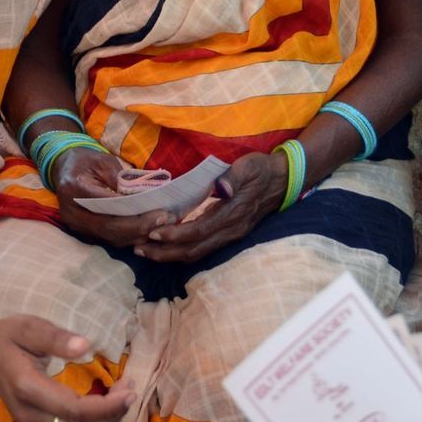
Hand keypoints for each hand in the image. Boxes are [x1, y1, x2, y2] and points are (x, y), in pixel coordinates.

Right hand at [0, 314, 132, 421]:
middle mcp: (29, 418)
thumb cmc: (10, 337)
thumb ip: (55, 337)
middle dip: (114, 415)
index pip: (75, 411)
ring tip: (120, 402)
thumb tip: (84, 345)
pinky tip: (107, 419)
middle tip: (128, 388)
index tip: (129, 390)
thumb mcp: (30, 327)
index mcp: (27, 388)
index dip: (108, 407)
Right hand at [51, 148, 172, 249]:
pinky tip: (148, 231)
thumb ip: (119, 177)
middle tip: (165, 221)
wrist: (63, 169)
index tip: (159, 211)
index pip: (107, 205)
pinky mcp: (84, 232)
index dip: (134, 213)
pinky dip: (130, 238)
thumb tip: (141, 196)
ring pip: (110, 238)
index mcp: (74, 188)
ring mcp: (76, 225)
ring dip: (138, 236)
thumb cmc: (84, 161)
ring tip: (162, 226)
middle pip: (109, 228)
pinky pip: (109, 240)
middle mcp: (72, 212)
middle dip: (140, 228)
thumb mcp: (102, 160)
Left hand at [134, 151, 282, 263]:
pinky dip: (182, 250)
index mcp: (234, 213)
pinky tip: (165, 246)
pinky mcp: (229, 235)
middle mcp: (231, 230)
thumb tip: (222, 187)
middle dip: (165, 252)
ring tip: (145, 251)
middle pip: (195, 249)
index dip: (176, 235)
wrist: (283, 180)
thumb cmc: (262, 170)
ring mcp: (231, 235)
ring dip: (171, 255)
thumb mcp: (250, 166)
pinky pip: (203, 249)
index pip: (200, 230)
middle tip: (138, 248)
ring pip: (197, 253)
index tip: (153, 233)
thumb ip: (234, 176)